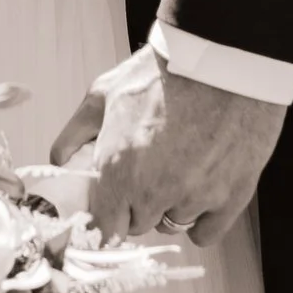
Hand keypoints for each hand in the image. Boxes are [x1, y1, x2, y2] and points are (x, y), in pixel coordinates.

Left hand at [54, 51, 284, 248]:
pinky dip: (202, 218)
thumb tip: (60, 158)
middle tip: (149, 170)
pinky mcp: (231, 197)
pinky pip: (206, 233)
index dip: (107, 218)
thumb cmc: (165, 71)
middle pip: (138, 225)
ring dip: (171, 205)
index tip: (112, 208)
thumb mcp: (107, 92)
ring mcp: (196, 198)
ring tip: (180, 166)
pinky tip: (201, 191)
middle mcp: (155, 192)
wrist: (223, 58)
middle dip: (138, 204)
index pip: (104, 229)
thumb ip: (76, 131)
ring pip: (173, 224)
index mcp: (120, 170)